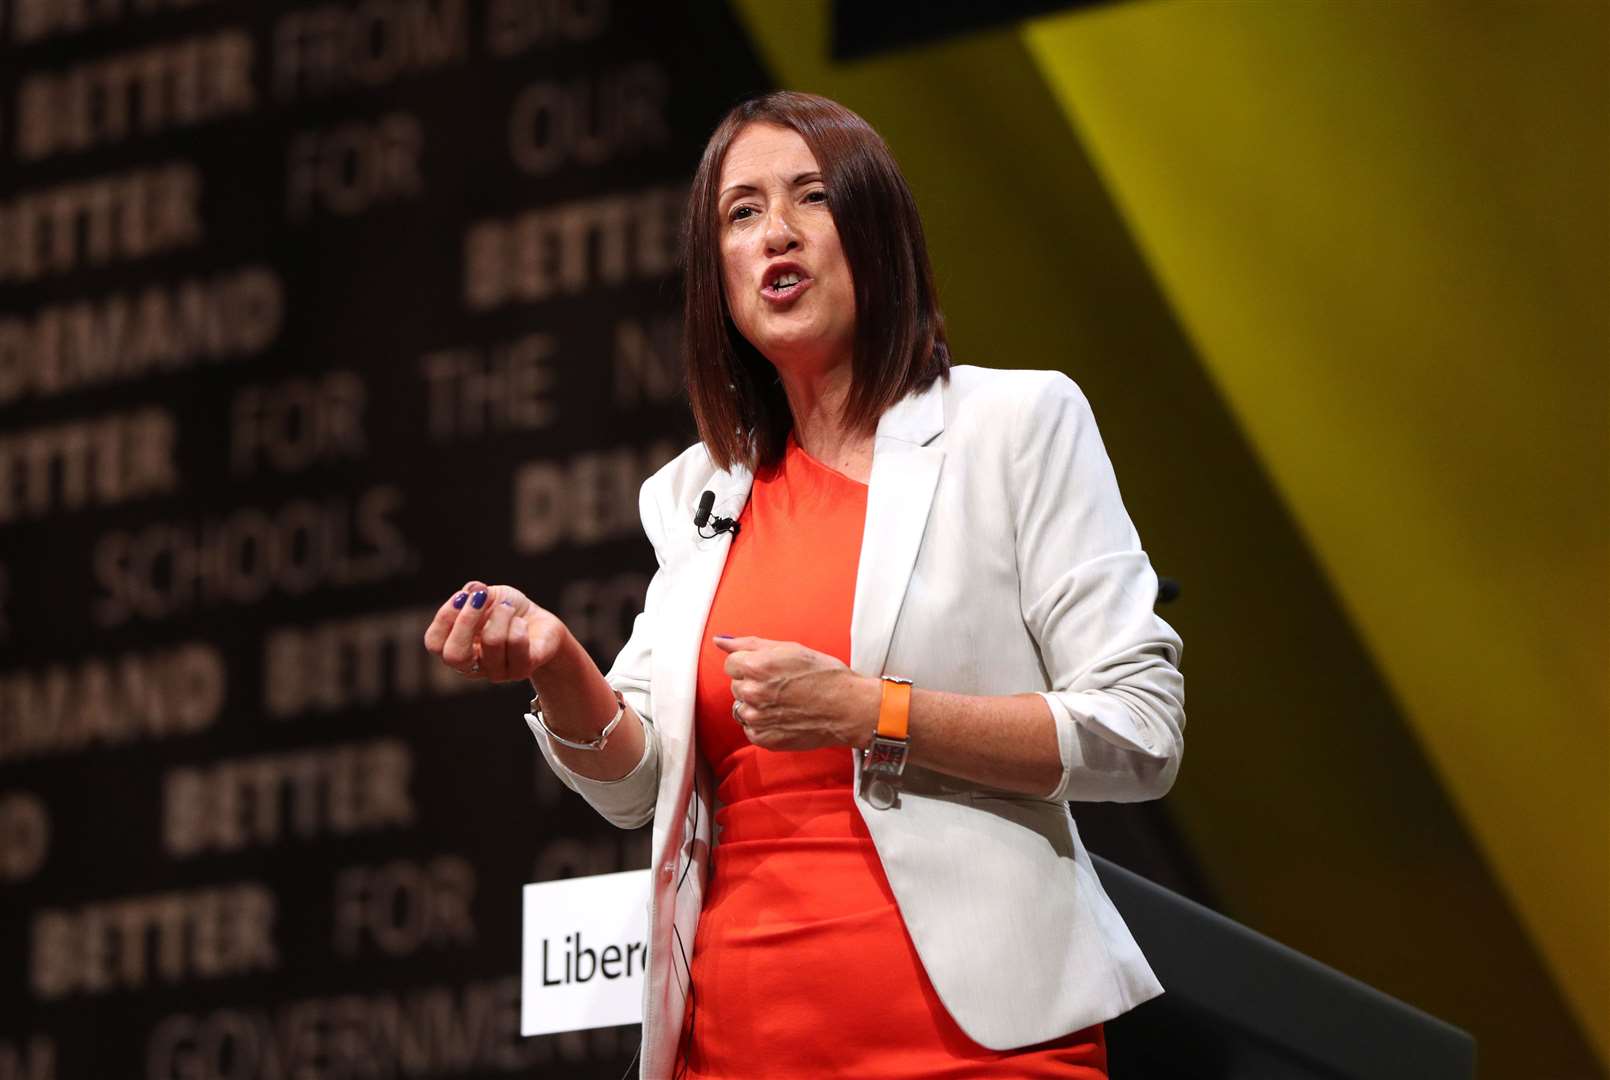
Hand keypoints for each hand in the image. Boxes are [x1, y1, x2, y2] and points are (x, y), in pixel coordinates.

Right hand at [422, 580, 569, 682]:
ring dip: (500, 615)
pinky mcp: (522, 669)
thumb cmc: (508, 612)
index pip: (434, 644)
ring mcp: (497, 672)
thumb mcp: (488, 596)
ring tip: (508, 607)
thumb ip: (474, 594)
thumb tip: (472, 591)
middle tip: (480, 597)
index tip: (463, 595)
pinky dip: (519, 624)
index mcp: (456, 648)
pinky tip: (523, 622)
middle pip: (454, 655)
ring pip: (491, 642)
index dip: (444, 617)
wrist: (541, 625)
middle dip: (466, 620)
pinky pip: (517, 643)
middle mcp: (472, 666)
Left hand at [715, 635, 879, 750]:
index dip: (749, 663)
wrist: (848, 708)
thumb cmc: (825, 675)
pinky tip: (783, 716)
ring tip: (782, 702)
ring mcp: (757, 718)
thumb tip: (720, 641)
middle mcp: (753, 693)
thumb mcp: (789, 649)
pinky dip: (762, 724)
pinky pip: (750, 728)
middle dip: (752, 683)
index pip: (730, 663)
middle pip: (736, 685)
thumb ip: (750, 644)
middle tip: (780, 684)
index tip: (767, 668)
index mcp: (756, 666)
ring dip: (756, 705)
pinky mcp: (764, 738)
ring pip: (741, 707)